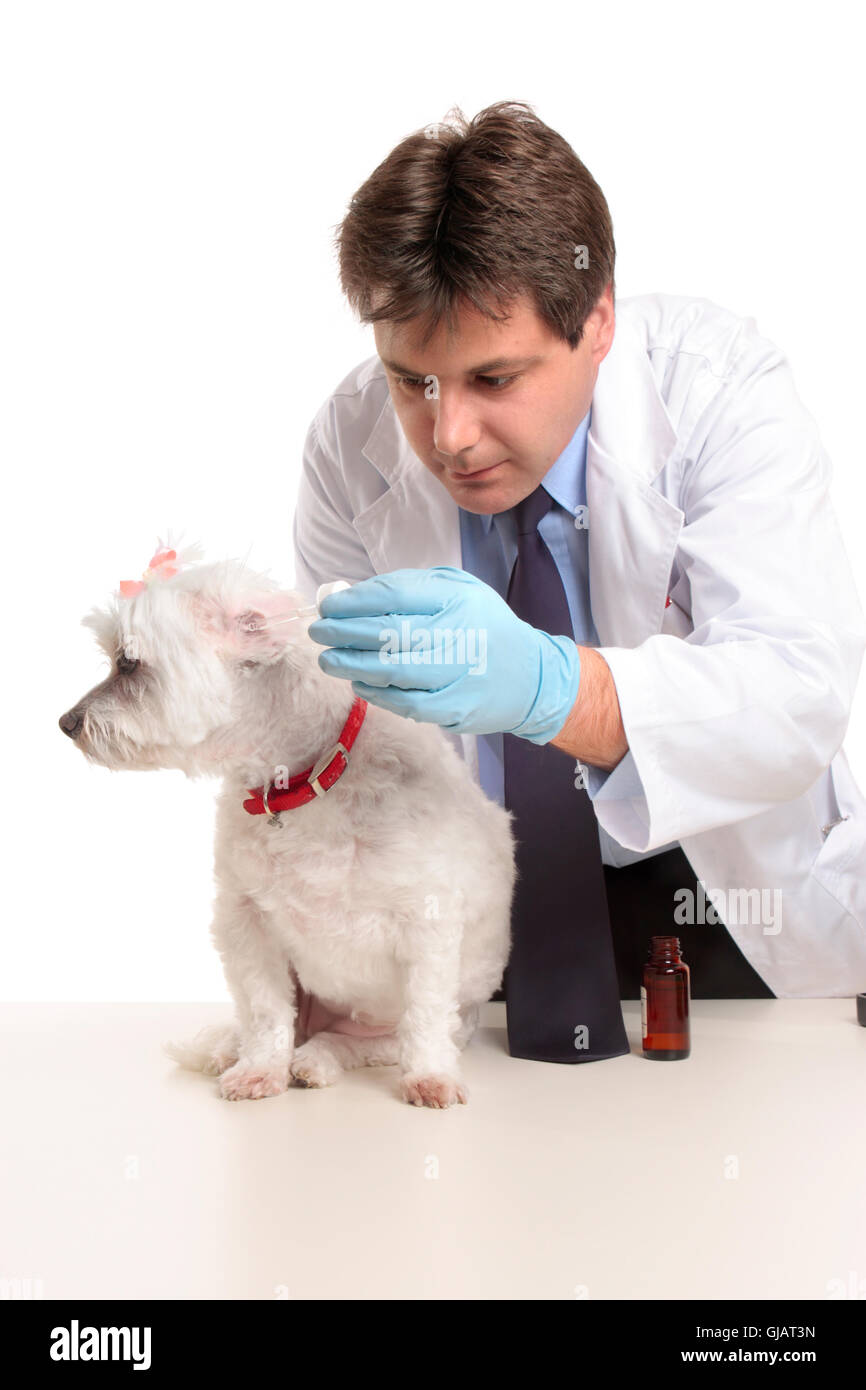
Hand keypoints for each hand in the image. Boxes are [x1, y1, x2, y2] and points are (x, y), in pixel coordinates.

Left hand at [306, 566, 580, 743]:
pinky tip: (359, 682)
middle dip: (344, 633)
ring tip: (329, 660)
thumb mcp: (460, 590)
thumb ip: (413, 587)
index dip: (354, 603)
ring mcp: (456, 675)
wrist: (531, 677)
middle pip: (387, 633)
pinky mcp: (454, 708)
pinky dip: (377, 693)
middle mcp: (458, 635)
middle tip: (320, 632)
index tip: (330, 605)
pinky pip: (405, 702)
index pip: (393, 597)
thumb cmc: (486, 627)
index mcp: (457, 600)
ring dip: (352, 665)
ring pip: (392, 671)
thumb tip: (357, 595)